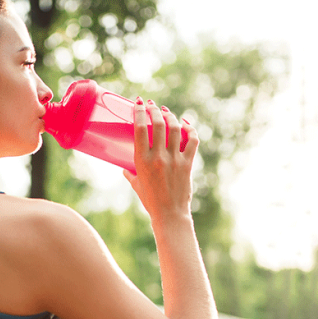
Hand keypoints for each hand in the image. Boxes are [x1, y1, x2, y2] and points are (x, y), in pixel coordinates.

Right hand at [123, 98, 198, 220]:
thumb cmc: (150, 201)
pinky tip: (185, 124)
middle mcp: (159, 157)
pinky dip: (190, 129)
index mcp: (142, 161)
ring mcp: (175, 159)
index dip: (140, 111)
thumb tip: (125, 168)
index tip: (138, 103)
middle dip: (155, 110)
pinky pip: (193, 140)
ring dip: (171, 116)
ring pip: (176, 128)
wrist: (170, 215)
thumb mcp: (135, 185)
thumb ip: (130, 174)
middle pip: (159, 124)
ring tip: (166, 112)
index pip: (141, 128)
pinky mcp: (188, 164)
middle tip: (152, 105)